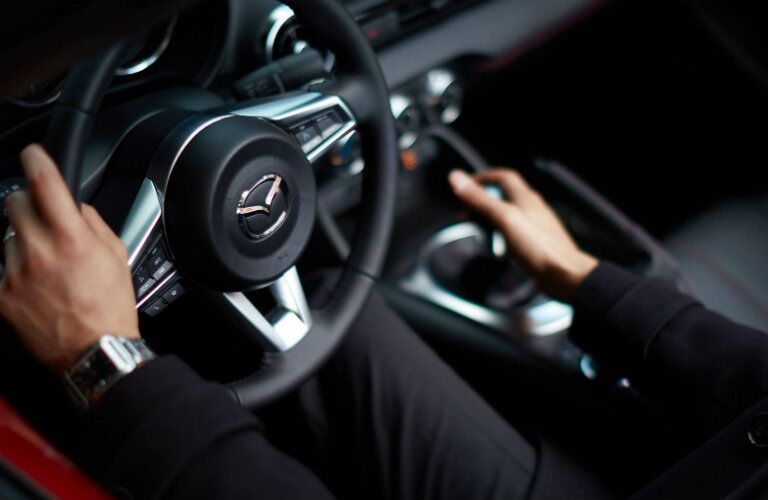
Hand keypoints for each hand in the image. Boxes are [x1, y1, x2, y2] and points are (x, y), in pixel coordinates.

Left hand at [0, 145, 138, 371]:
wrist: (93, 350)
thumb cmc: (109, 306)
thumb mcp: (117, 256)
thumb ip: (94, 224)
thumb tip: (76, 208)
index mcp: (72, 238)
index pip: (45, 183)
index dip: (37, 160)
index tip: (33, 154)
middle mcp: (40, 251)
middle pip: (16, 203)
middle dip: (29, 203)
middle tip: (44, 219)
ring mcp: (16, 273)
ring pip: (7, 234)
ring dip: (23, 239)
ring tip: (46, 264)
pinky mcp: (2, 294)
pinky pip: (1, 265)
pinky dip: (17, 267)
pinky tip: (37, 283)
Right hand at [448, 168, 597, 300]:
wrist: (565, 276)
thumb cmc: (540, 248)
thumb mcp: (503, 218)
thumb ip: (480, 199)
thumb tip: (457, 178)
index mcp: (525, 198)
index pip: (503, 177)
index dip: (483, 178)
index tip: (466, 186)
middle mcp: (532, 209)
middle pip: (504, 196)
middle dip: (482, 201)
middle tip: (466, 210)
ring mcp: (535, 226)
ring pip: (508, 215)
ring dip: (490, 218)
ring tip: (478, 229)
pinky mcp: (536, 243)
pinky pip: (514, 232)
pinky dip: (500, 233)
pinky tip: (496, 245)